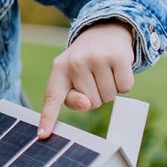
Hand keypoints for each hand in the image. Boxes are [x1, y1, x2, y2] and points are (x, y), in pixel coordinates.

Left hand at [38, 21, 138, 137]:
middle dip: (96, 95)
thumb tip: (86, 104)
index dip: (47, 118)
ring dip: (110, 89)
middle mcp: (76, 61)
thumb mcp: (73, 76)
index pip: (52, 97)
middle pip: (91, 103)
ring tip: (105, 71)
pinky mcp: (118, 56)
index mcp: (59, 69)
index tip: (42, 135)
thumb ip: (73, 98)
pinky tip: (117, 69)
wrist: (106, 31)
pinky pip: (125, 88)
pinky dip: (124, 84)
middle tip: (95, 76)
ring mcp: (97, 57)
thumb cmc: (86, 61)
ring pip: (109, 97)